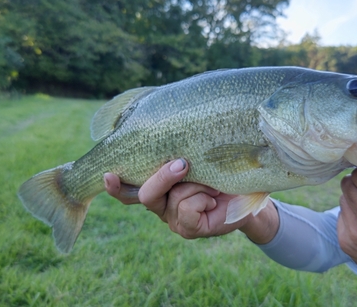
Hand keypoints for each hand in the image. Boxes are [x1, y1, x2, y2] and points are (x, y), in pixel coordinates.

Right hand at [104, 159, 278, 242]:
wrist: (249, 192)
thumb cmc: (221, 171)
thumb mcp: (200, 157)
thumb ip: (182, 151)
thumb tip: (172, 126)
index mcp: (158, 187)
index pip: (129, 188)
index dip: (116, 186)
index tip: (107, 174)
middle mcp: (160, 204)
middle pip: (145, 194)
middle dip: (163, 177)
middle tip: (183, 164)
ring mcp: (172, 219)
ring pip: (171, 198)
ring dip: (196, 185)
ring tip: (213, 185)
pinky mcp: (187, 230)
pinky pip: (185, 209)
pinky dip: (203, 198)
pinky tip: (214, 199)